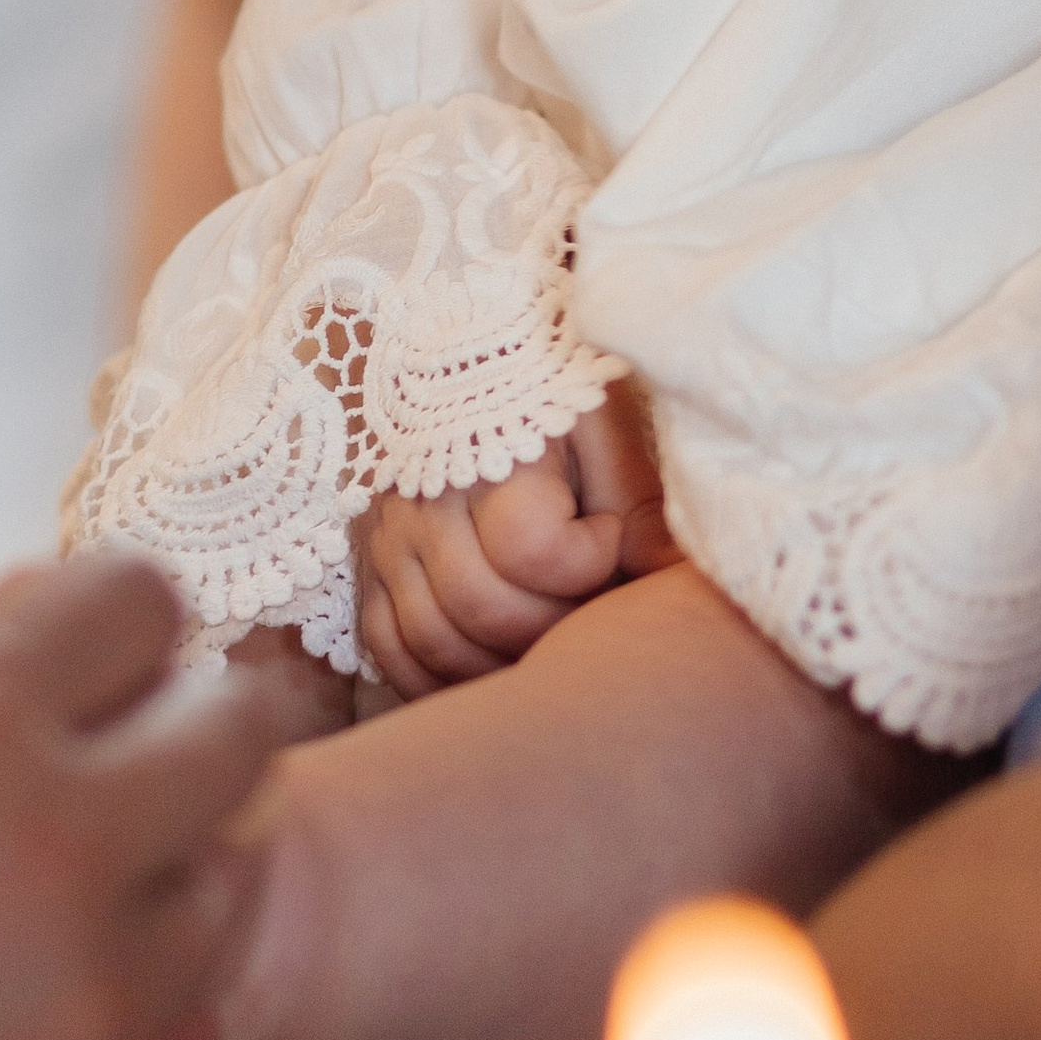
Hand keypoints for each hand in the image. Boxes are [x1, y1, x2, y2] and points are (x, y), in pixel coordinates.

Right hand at [0, 551, 322, 1039]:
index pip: (134, 602)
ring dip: (166, 900)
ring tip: (66, 923)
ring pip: (222, 904)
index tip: (87, 651)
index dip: (106, 622)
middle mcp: (46, 856)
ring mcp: (82, 1021)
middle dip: (191, 733)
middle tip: (145, 756)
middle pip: (229, 739)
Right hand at [358, 388, 669, 697]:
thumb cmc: (551, 393)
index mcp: (487, 446)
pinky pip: (389, 648)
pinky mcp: (370, 567)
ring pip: (434, 640)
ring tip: (551, 639)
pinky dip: (438, 679)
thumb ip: (637, 500)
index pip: (529, 546)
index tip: (607, 532)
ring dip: (503, 663)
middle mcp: (424, 496)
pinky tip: (491, 673)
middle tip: (589, 604)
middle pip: (482, 606)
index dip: (588, 560)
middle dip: (554, 625)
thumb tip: (670, 576)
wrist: (470, 360)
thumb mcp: (604, 423)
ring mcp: (389, 536)